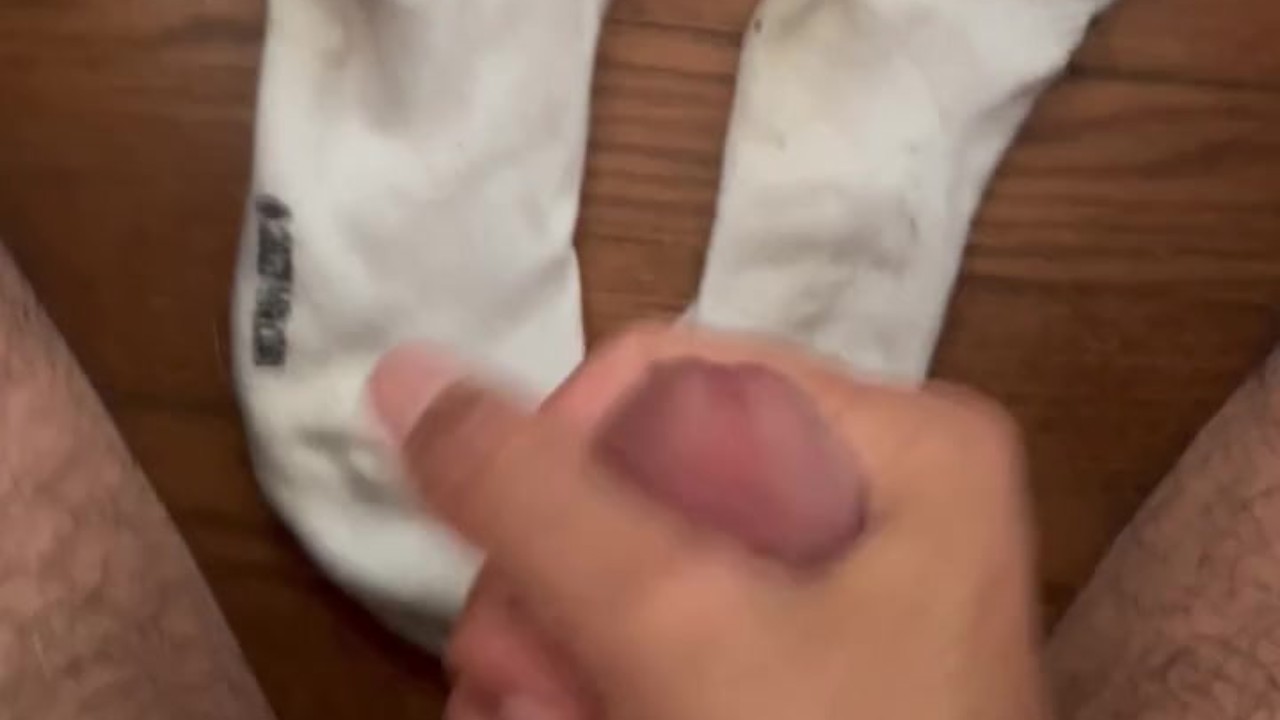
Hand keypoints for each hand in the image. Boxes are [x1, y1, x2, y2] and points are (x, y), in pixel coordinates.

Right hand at [371, 325, 1045, 719]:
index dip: (556, 459)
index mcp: (901, 444)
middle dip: (551, 593)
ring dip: (552, 656)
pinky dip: (590, 689)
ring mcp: (838, 591)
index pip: (666, 374)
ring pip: (632, 570)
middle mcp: (873, 499)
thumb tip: (407, 374)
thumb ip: (539, 502)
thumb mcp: (683, 630)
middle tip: (519, 685)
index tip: (513, 581)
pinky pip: (658, 638)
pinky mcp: (796, 668)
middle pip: (640, 481)